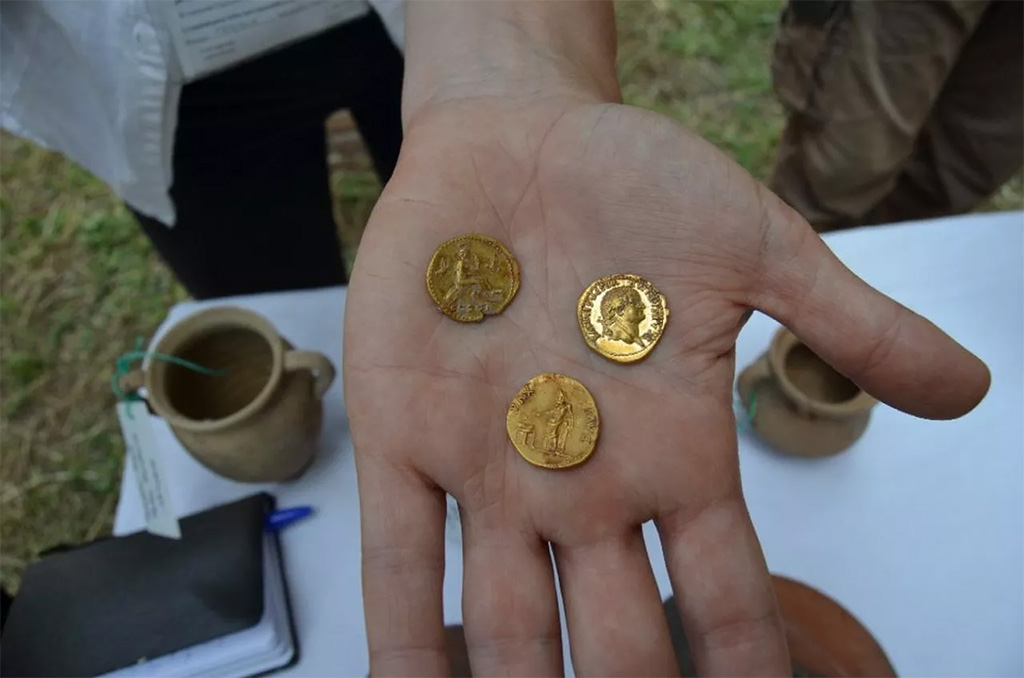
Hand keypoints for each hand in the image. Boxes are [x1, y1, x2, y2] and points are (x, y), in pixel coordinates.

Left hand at [344, 5, 989, 675]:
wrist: (516, 140)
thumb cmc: (636, 187)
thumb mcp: (755, 247)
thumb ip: (851, 322)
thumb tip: (968, 389)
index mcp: (674, 455)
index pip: (724, 605)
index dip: (744, 672)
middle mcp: (582, 486)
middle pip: (615, 642)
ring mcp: (488, 468)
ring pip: (505, 625)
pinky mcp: (403, 435)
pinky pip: (399, 558)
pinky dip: (401, 640)